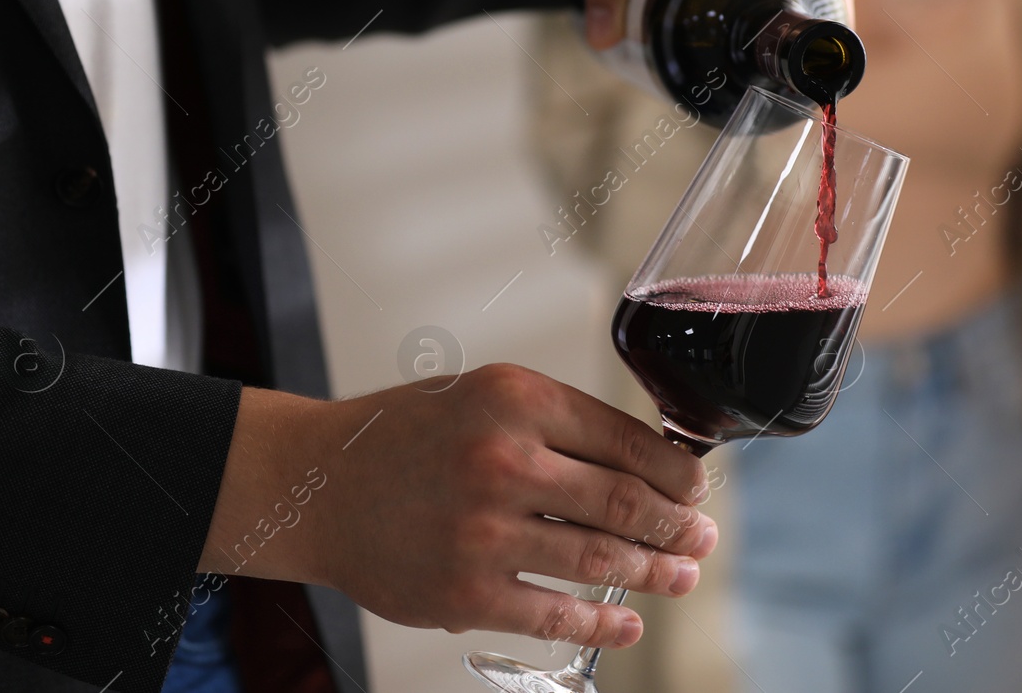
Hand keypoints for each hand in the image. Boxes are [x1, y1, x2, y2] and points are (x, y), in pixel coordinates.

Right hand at [201, 365, 716, 648]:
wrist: (318, 487)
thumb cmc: (406, 437)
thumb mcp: (482, 397)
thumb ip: (555, 422)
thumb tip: (645, 462)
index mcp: (514, 399)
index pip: (624, 438)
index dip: (676, 471)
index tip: (697, 488)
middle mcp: (501, 460)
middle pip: (623, 501)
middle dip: (677, 526)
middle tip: (703, 538)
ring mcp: (483, 531)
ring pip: (598, 559)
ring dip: (653, 573)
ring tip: (681, 577)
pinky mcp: (464, 593)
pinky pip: (555, 614)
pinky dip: (602, 623)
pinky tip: (627, 621)